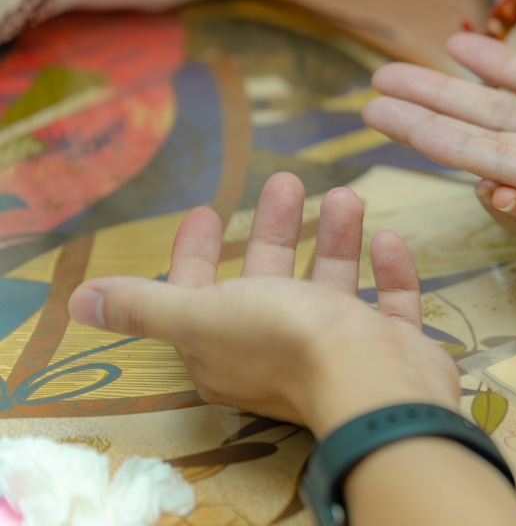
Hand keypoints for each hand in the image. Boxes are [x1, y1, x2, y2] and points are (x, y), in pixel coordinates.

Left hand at [67, 173, 458, 437]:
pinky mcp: (388, 349)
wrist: (376, 383)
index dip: (197, 254)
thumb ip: (145, 306)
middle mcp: (278, 352)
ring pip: (333, 287)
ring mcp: (338, 351)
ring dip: (336, 239)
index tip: (205, 211)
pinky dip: (388, 272)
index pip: (201, 295)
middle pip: (270, 281)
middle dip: (274, 229)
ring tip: (345, 196)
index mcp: (225, 350)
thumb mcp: (203, 315)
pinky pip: (388, 304)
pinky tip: (388, 239)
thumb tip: (78, 303)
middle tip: (285, 181)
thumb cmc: (286, 342)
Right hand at [364, 0, 515, 244]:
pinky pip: (496, 158)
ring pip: (481, 138)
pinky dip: (444, 141)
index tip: (456, 44)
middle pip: (497, 113)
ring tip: (372, 101)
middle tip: (382, 80)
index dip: (497, 65)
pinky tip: (402, 123)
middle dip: (440, 96)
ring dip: (425, 121)